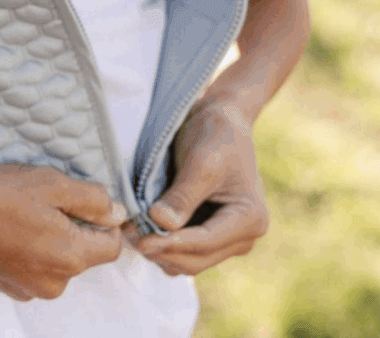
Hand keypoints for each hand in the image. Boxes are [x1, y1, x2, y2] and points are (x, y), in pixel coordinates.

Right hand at [0, 164, 126, 300]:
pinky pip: (32, 266)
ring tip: (21, 210)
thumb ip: (92, 200)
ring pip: (56, 259)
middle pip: (83, 253)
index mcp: (70, 258)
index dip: (105, 219)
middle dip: (73, 225)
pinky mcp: (6, 287)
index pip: (112, 246)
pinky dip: (27, 248)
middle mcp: (53, 283)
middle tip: (45, 198)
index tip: (84, 198)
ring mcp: (27, 289)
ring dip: (49, 236)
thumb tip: (117, 214)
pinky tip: (6, 226)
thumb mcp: (50, 183)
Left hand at [125, 104, 268, 276]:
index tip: (142, 240)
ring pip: (190, 261)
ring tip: (132, 232)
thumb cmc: (215, 134)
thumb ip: (183, 194)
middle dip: (163, 250)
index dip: (171, 244)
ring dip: (161, 252)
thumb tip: (161, 223)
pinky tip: (144, 230)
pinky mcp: (211, 234)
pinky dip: (165, 246)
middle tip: (129, 236)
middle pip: (198, 259)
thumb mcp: (201, 160)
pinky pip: (186, 252)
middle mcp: (244, 236)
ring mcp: (228, 239)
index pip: (206, 242)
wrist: (221, 119)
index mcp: (251, 218)